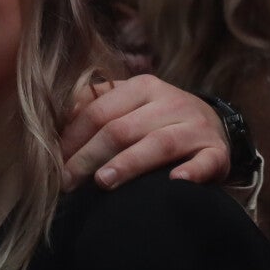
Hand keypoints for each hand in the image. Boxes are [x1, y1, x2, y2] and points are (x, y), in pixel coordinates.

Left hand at [58, 75, 227, 190]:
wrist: (213, 126)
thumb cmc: (158, 120)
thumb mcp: (130, 105)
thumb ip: (96, 109)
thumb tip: (55, 125)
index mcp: (142, 87)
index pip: (99, 111)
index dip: (72, 138)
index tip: (53, 163)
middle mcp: (170, 102)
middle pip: (122, 129)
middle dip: (89, 156)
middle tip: (67, 182)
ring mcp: (195, 127)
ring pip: (158, 144)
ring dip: (129, 164)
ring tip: (103, 182)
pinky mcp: (217, 152)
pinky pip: (204, 162)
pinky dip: (190, 172)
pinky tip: (174, 183)